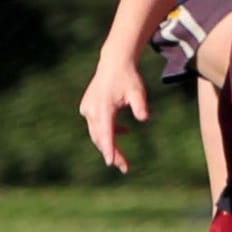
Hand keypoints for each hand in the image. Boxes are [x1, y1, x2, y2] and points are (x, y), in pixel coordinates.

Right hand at [80, 53, 148, 173]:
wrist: (114, 63)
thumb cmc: (128, 78)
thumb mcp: (138, 91)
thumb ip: (140, 105)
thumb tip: (145, 118)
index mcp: (103, 108)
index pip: (106, 133)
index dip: (109, 149)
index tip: (112, 163)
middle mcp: (92, 110)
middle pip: (100, 138)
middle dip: (112, 153)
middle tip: (125, 168)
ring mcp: (87, 109)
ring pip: (96, 133)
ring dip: (109, 144)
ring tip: (123, 158)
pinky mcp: (87, 107)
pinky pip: (96, 125)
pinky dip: (107, 132)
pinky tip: (123, 131)